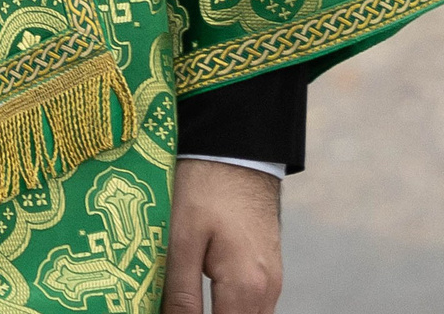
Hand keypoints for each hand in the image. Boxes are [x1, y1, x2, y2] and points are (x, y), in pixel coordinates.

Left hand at [166, 159, 282, 313]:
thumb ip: (181, 291)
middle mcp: (267, 291)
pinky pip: (252, 304)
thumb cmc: (206, 185)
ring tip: (184, 299)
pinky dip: (230, 306)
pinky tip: (205, 292)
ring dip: (220, 313)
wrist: (238, 148)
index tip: (171, 310)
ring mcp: (272, 280)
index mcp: (246, 287)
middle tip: (174, 303)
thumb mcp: (182, 236)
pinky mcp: (269, 268)